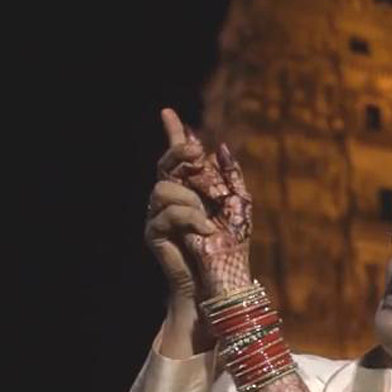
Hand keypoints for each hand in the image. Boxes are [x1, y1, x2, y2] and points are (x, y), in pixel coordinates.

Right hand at [145, 108, 252, 298]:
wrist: (220, 279)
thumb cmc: (230, 244)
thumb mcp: (238, 204)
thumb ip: (230, 176)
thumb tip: (220, 147)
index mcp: (190, 188)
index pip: (178, 157)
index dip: (173, 133)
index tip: (168, 112)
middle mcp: (171, 199)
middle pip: (164, 166)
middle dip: (177, 154)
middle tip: (194, 152)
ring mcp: (159, 215)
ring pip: (162, 189)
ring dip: (188, 200)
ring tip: (205, 219)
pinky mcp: (154, 233)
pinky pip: (166, 214)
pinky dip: (188, 218)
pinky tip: (203, 229)